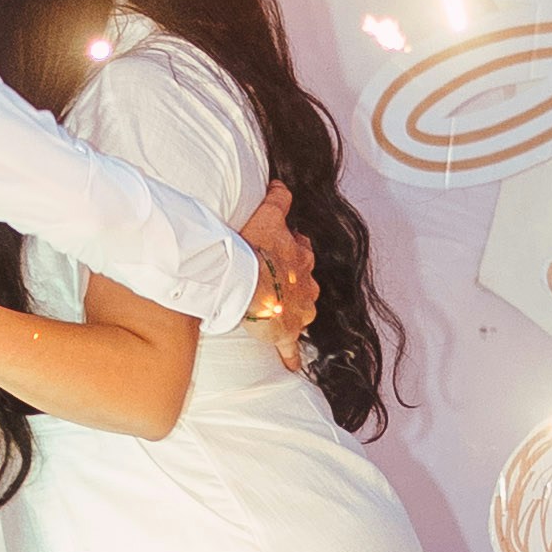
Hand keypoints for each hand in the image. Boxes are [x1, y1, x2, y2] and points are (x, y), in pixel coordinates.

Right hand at [249, 179, 320, 362]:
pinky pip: (291, 348)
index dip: (289, 253)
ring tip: (275, 312)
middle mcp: (307, 285)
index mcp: (301, 258)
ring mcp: (298, 310)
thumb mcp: (267, 214)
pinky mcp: (284, 332)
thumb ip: (278, 198)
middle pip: (305, 284)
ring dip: (292, 312)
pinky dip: (292, 357)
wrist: (244, 280)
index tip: (277, 253)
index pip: (301, 253)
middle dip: (293, 284)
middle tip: (273, 283)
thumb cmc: (252, 248)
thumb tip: (283, 184)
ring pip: (301, 311)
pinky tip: (293, 366)